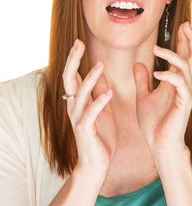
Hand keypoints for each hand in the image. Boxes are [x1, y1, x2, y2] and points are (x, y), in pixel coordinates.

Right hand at [62, 39, 116, 173]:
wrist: (97, 163)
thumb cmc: (100, 134)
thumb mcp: (102, 109)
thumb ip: (99, 92)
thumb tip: (100, 73)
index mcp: (78, 100)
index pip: (73, 75)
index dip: (74, 58)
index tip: (79, 42)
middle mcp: (74, 106)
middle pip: (69, 79)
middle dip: (74, 60)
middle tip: (79, 44)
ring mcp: (78, 118)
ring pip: (79, 94)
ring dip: (90, 78)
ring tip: (100, 64)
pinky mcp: (86, 130)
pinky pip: (91, 113)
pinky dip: (99, 102)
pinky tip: (108, 93)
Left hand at [133, 22, 191, 157]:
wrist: (157, 145)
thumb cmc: (153, 123)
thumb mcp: (143, 96)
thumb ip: (142, 80)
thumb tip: (138, 64)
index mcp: (174, 82)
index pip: (183, 57)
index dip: (183, 41)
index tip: (180, 26)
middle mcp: (183, 85)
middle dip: (190, 40)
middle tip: (185, 24)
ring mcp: (185, 93)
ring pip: (186, 66)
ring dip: (172, 55)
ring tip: (157, 48)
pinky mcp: (184, 103)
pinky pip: (180, 84)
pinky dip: (169, 75)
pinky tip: (156, 73)